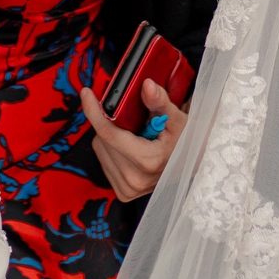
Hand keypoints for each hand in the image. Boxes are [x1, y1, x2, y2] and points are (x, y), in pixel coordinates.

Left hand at [79, 81, 189, 201]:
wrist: (192, 167)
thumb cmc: (186, 141)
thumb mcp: (177, 119)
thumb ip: (160, 102)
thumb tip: (147, 85)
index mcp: (148, 160)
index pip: (109, 133)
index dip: (94, 111)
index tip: (86, 93)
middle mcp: (135, 179)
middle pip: (103, 139)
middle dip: (110, 123)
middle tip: (130, 120)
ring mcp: (128, 189)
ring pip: (100, 150)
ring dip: (109, 137)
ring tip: (133, 135)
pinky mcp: (123, 193)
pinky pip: (104, 162)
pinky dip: (111, 150)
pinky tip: (129, 149)